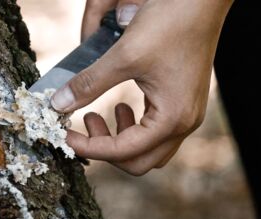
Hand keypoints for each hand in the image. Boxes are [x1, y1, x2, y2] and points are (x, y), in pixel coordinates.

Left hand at [51, 0, 232, 175]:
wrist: (201, 2)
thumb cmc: (170, 24)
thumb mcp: (123, 56)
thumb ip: (89, 83)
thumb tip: (58, 104)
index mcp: (172, 118)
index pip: (123, 151)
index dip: (88, 147)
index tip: (65, 136)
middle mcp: (184, 124)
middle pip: (138, 161)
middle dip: (105, 147)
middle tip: (86, 121)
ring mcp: (187, 116)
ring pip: (148, 150)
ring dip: (120, 139)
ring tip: (99, 113)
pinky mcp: (184, 105)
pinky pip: (156, 132)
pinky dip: (133, 128)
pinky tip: (122, 105)